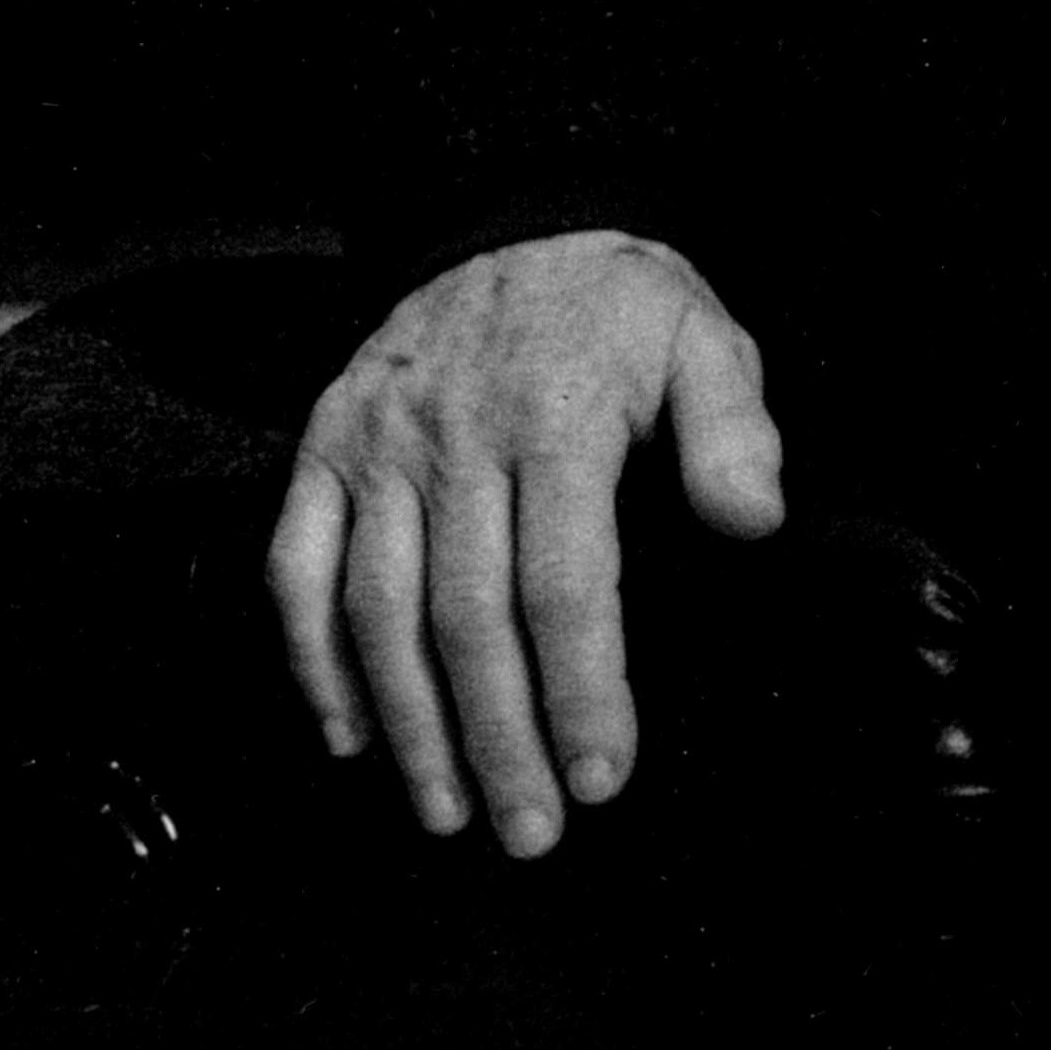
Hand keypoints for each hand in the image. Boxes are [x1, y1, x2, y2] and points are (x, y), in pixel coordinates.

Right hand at [264, 229, 783, 854]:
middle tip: (531, 832)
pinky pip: (296, 569)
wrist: (512, 217)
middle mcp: (452, 438)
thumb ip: (736, 431)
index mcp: (556, 419)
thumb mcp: (706, 338)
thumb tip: (754, 522)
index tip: (604, 776)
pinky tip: (352, 738)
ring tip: (448, 811)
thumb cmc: (619, 305)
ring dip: (410, 726)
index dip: (581, 691)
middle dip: (499, 739)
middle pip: (467, 619)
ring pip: (375, 611)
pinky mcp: (320, 449)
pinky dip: (314, 662)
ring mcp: (375, 446)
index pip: (566, 585)